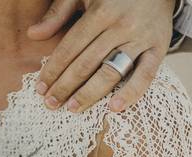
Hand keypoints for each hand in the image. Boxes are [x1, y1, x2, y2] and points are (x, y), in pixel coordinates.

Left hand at [29, 0, 173, 112]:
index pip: (71, 48)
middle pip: (87, 63)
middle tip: (51, 104)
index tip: (40, 88)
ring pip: (111, 72)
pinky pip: (146, 75)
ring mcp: (140, 39)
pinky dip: (132, 93)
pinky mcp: (159, 48)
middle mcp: (121, 26)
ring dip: (89, 94)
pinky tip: (114, 108)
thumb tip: (32, 35)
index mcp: (101, 12)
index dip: (54, 69)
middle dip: (66, 86)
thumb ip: (58, 13)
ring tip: (73, 108)